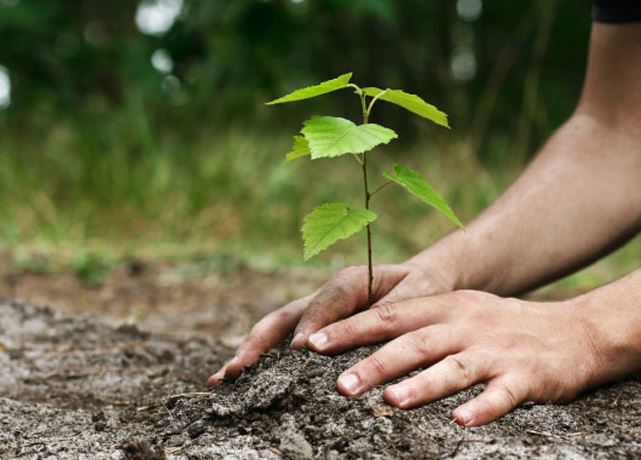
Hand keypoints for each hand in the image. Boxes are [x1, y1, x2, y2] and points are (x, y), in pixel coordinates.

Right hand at [207, 262, 455, 385]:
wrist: (420, 282)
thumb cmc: (421, 289)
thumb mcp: (418, 294)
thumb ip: (395, 310)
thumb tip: (368, 335)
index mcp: (350, 281)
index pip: (325, 302)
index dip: (311, 325)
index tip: (299, 351)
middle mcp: (325, 296)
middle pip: (285, 316)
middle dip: (259, 343)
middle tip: (236, 370)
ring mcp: (315, 313)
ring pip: (276, 330)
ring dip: (249, 353)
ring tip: (222, 380)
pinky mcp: (314, 328)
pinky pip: (284, 343)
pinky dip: (262, 361)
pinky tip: (241, 382)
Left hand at [307, 290, 601, 425]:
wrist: (573, 330)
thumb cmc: (499, 326)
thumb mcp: (458, 313)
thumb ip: (416, 325)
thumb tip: (361, 343)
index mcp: (445, 308)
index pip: (390, 315)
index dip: (351, 329)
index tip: (313, 345)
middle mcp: (466, 325)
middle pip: (415, 342)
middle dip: (376, 362)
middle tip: (340, 385)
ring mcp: (496, 350)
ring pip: (454, 367)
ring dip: (423, 385)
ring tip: (391, 402)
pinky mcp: (527, 376)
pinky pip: (503, 393)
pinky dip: (483, 407)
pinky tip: (462, 422)